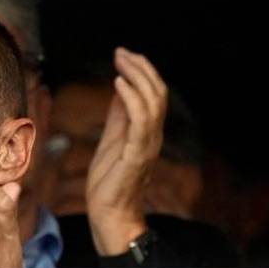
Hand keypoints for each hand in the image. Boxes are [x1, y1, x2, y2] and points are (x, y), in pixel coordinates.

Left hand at [86, 48, 166, 254]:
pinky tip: (118, 84)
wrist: (110, 215)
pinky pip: (140, 120)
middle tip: (121, 52)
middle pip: (158, 93)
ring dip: (136, 77)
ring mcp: (147, 145)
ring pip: (153, 102)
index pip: (154, 94)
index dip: (142, 71)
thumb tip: (118, 89)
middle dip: (141, 68)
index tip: (123, 55)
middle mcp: (153, 136)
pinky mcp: (137, 154)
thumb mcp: (112, 139)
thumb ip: (118, 116)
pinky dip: (130, 97)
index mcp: (147, 132)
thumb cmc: (110, 182)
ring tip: (120, 62)